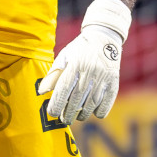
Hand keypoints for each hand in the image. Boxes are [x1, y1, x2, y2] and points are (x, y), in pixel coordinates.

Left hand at [37, 0, 131, 122]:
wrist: (104, 37)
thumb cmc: (80, 49)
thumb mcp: (64, 57)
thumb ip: (53, 74)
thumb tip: (42, 92)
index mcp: (75, 64)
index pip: (64, 88)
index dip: (57, 103)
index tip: (52, 113)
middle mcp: (89, 71)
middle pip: (77, 99)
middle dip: (68, 113)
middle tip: (64, 119)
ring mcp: (103, 77)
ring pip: (91, 103)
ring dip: (82, 113)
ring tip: (77, 116)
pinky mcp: (114, 81)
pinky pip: (106, 102)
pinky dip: (99, 111)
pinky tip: (93, 112)